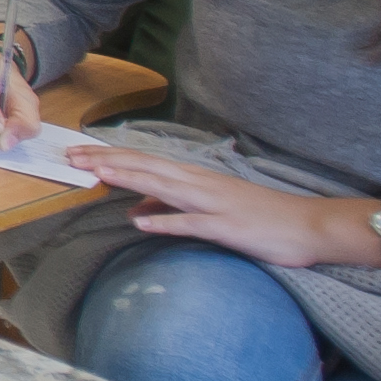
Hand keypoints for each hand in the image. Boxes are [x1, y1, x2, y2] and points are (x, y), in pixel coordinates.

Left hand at [68, 150, 380, 269]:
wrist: (309, 225)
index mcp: (194, 179)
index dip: (109, 157)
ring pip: (164, 187)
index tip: (77, 153)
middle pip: (146, 168)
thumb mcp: (208, 209)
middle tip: (71, 155)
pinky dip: (166, 221)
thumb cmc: (258, 217)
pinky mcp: (227, 227)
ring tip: (96, 174)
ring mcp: (213, 204)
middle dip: (107, 161)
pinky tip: (141, 222)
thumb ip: (171, 208)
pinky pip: (192, 224)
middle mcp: (200, 184)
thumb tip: (135, 212)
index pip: (144, 163)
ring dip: (129, 179)